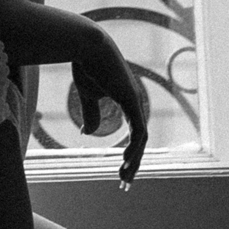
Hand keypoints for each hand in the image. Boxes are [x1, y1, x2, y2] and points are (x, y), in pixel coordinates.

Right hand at [71, 19, 149, 186]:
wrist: (86, 45)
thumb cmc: (87, 65)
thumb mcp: (88, 94)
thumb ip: (91, 113)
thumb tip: (89, 133)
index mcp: (127, 100)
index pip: (135, 133)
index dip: (130, 153)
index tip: (121, 171)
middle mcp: (135, 101)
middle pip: (140, 139)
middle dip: (133, 162)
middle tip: (125, 183)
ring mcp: (135, 100)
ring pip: (141, 139)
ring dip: (133, 160)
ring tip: (124, 177)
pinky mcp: (131, 99)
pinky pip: (138, 130)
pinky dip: (133, 147)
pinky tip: (126, 160)